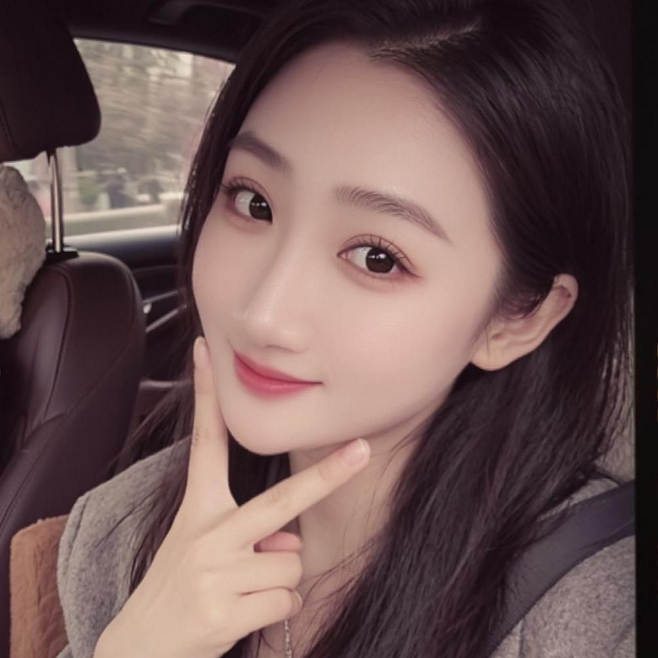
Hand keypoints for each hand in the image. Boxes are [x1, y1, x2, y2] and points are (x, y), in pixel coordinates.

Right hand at [94, 336, 369, 657]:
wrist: (139, 650)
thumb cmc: (180, 588)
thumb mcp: (203, 549)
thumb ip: (248, 532)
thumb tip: (290, 539)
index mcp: (198, 508)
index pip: (206, 441)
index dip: (208, 396)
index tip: (206, 352)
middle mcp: (207, 532)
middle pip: (281, 499)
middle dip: (327, 476)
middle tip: (362, 450)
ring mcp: (215, 572)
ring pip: (290, 562)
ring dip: (277, 582)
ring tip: (240, 593)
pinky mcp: (222, 613)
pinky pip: (286, 600)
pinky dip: (275, 611)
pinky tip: (241, 617)